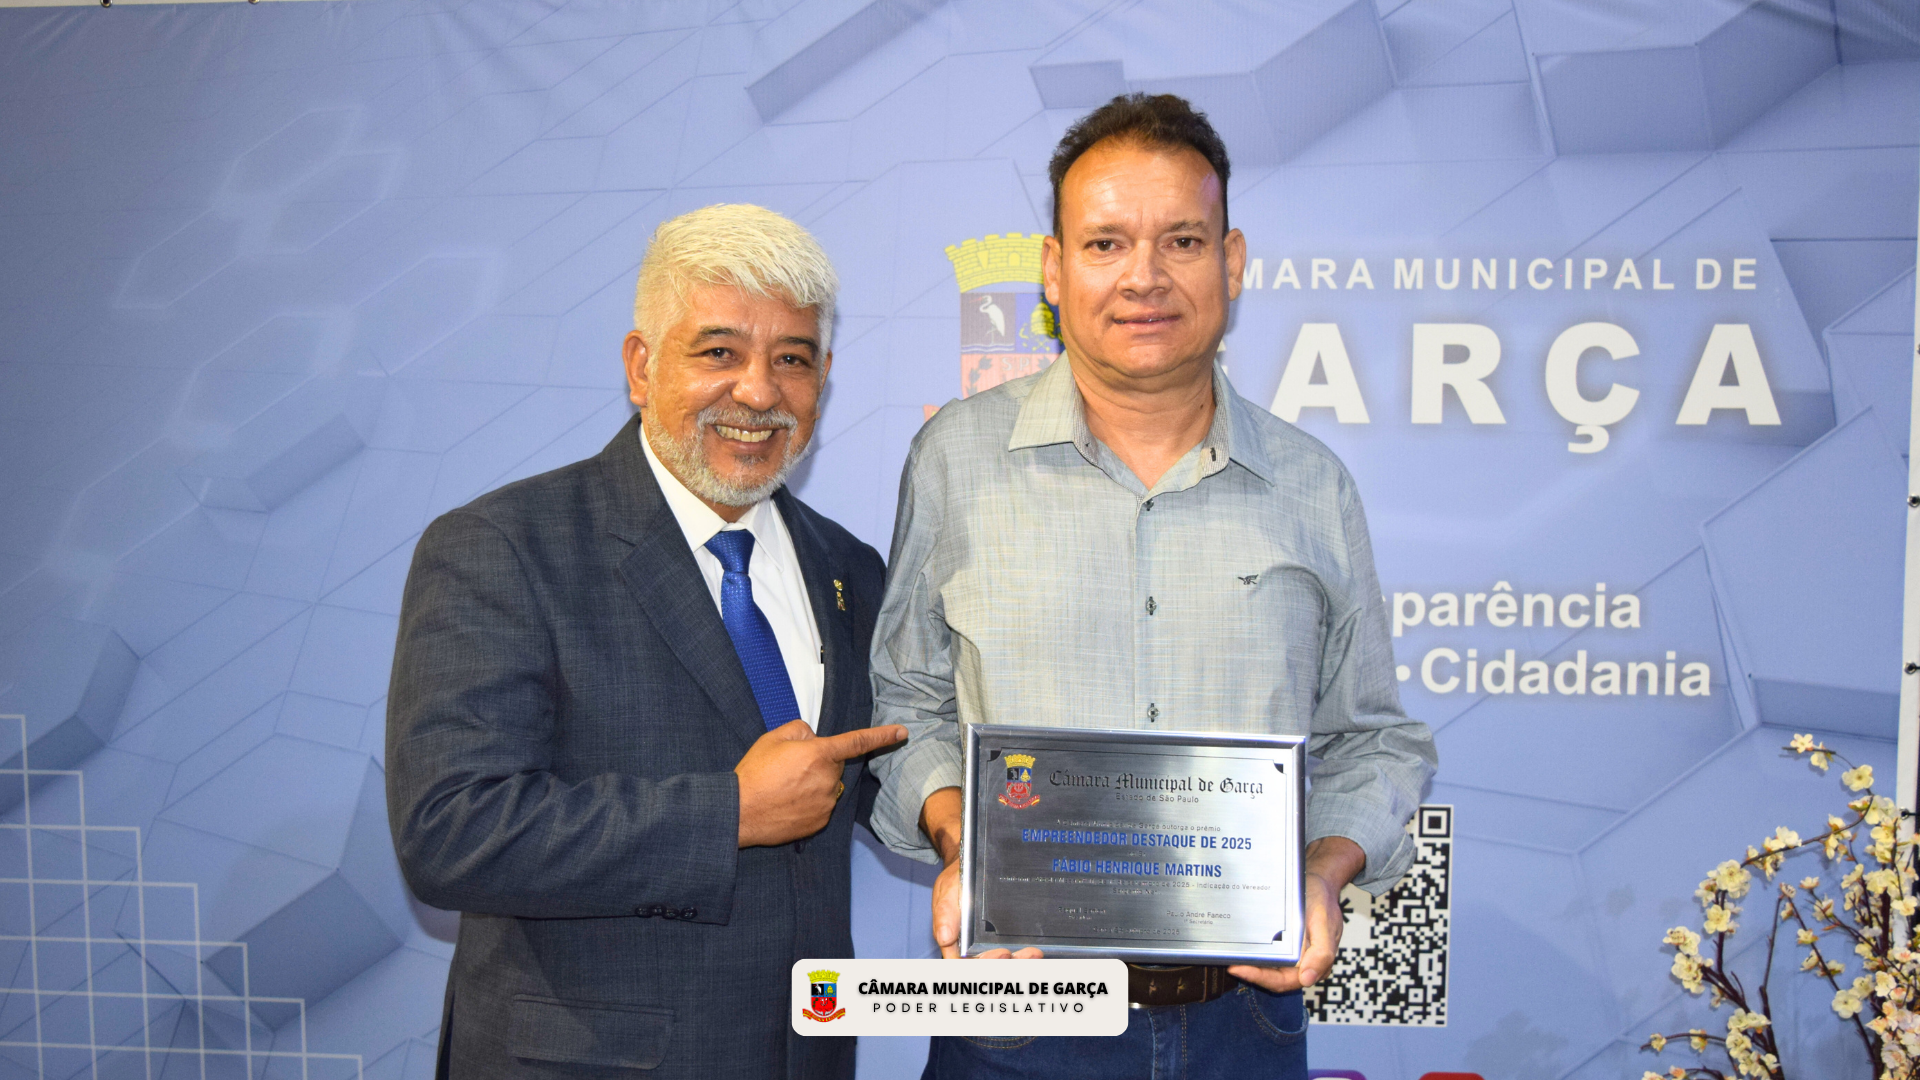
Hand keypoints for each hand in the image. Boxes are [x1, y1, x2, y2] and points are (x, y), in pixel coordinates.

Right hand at [736, 720, 905, 847]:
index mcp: (819, 754)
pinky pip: (822, 806)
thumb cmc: (753, 773)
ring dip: (815, 784)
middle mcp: (828, 779)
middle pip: (835, 765)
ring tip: (785, 787)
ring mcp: (826, 804)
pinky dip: (809, 803)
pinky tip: (787, 803)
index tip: (902, 732)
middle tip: (790, 767)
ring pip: (829, 786)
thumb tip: (814, 740)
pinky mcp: (820, 822)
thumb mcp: (773, 738)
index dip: (882, 736)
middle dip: (820, 762)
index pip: (857, 741)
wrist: (739, 813)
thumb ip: (801, 731)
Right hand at [923, 787, 1041, 959]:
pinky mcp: (1002, 939)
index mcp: (954, 943)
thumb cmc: (955, 880)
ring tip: (1034, 953)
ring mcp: (987, 945)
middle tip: (1020, 953)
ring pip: (1004, 964)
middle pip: (988, 967)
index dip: (984, 965)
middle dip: (1006, 965)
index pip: (965, 965)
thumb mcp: (946, 891)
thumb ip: (946, 913)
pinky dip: (1024, 956)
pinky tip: (1036, 951)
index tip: (1001, 953)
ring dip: (1019, 963)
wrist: (972, 864)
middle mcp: (971, 948)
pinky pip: (1013, 954)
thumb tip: (945, 937)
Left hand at [1230, 836, 1363, 992]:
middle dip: (1251, 973)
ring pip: (1268, 967)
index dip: (1261, 978)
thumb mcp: (1325, 923)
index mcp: (1314, 964)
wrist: (1320, 883)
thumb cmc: (1323, 901)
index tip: (1239, 969)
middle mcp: (1301, 963)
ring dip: (1250, 964)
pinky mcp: (1283, 942)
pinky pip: (1267, 952)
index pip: (1284, 980)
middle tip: (1230, 964)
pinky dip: (1254, 952)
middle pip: (1272, 978)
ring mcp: (1291, 953)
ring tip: (1230, 957)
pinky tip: (1240, 946)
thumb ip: (1321, 953)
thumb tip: (1307, 979)